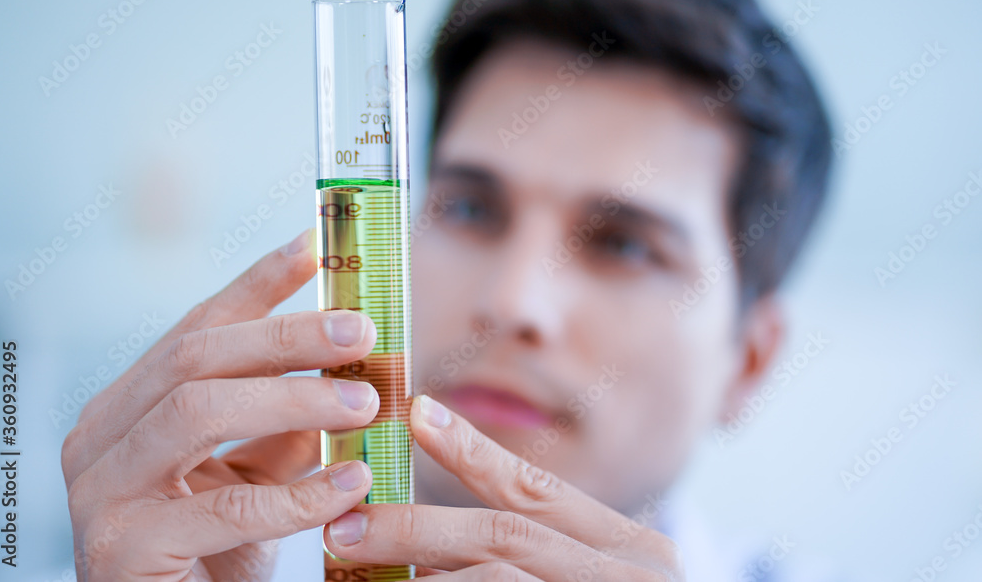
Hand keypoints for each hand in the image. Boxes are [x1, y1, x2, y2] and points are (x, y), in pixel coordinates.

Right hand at [61, 229, 379, 580]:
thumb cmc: (213, 549)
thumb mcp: (255, 471)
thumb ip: (287, 420)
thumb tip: (354, 365)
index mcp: (131, 404)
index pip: (198, 325)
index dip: (260, 282)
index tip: (318, 244)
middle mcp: (102, 434)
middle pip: (195, 355)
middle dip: (287, 335)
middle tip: (363, 331)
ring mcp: (102, 490)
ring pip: (198, 410)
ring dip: (294, 398)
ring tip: (367, 401)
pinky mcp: (123, 549)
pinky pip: (226, 508)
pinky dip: (299, 493)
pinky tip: (354, 482)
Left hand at [324, 395, 684, 580]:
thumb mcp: (606, 580)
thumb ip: (543, 559)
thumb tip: (436, 558)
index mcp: (634, 552)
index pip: (539, 491)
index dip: (472, 451)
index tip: (416, 415)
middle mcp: (627, 577)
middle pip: (503, 536)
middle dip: (415, 527)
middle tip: (346, 528)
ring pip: (493, 581)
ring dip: (421, 580)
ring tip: (363, 573)